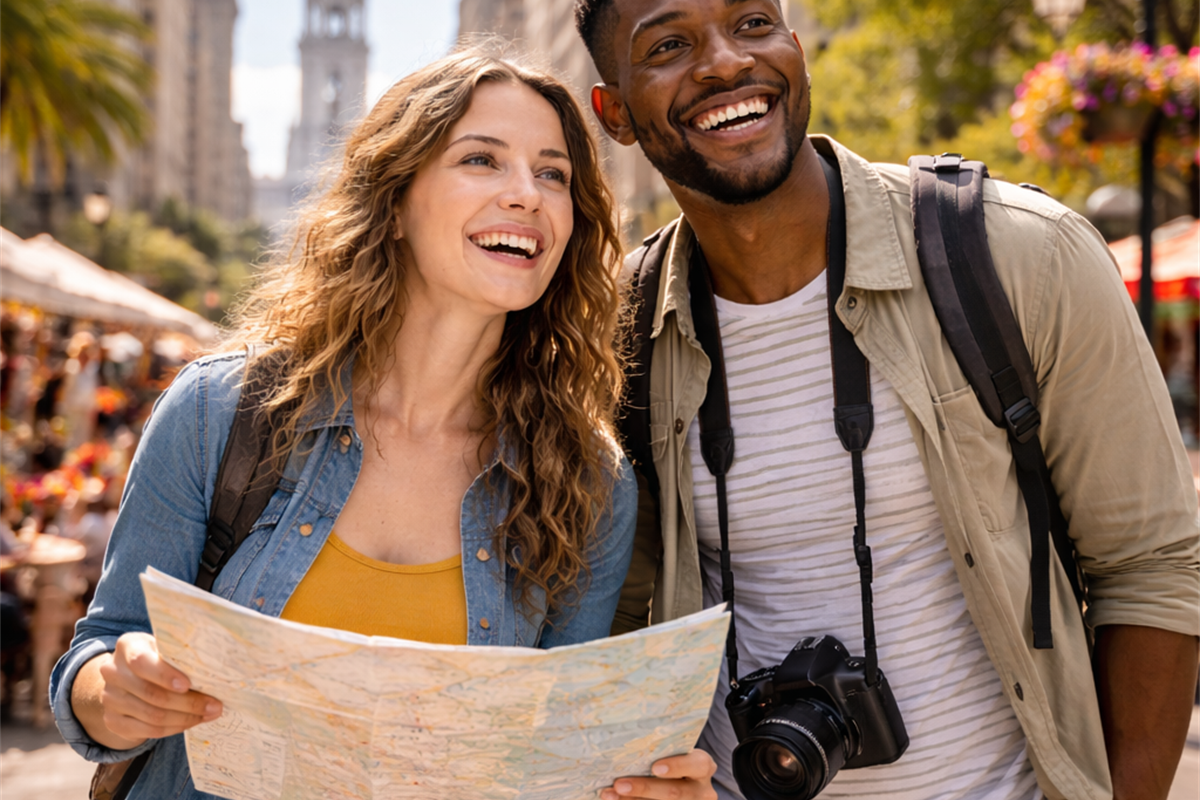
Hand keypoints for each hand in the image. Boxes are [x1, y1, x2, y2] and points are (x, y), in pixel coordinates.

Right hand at [88, 632, 221, 746]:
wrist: (129, 677)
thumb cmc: (159, 658)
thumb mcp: (166, 648)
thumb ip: (181, 655)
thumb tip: (216, 668)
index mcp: (127, 646)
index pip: (141, 661)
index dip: (165, 675)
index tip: (188, 684)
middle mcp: (113, 671)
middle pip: (152, 694)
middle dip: (189, 702)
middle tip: (215, 705)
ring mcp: (110, 698)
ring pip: (153, 715)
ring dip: (185, 718)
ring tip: (208, 714)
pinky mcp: (112, 721)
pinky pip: (148, 730)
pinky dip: (174, 728)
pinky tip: (191, 722)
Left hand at [601, 749, 717, 799]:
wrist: (679, 779)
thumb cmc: (671, 758)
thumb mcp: (674, 752)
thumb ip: (658, 748)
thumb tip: (623, 738)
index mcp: (703, 766)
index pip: (698, 764)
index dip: (678, 766)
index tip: (655, 767)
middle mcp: (701, 790)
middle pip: (675, 792)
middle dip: (644, 788)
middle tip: (619, 784)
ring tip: (610, 794)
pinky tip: (616, 799)